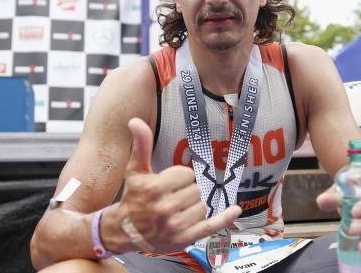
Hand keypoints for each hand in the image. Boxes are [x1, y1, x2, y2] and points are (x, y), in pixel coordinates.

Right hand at [108, 118, 241, 253]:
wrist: (125, 231)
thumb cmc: (133, 197)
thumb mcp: (135, 170)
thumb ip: (141, 145)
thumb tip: (136, 121)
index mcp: (155, 189)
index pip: (187, 174)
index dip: (180, 177)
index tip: (169, 184)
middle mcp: (165, 209)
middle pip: (196, 190)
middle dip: (187, 192)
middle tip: (172, 198)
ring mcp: (175, 226)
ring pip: (203, 206)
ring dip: (194, 206)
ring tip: (177, 210)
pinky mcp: (184, 239)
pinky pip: (211, 226)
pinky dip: (225, 218)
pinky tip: (235, 210)